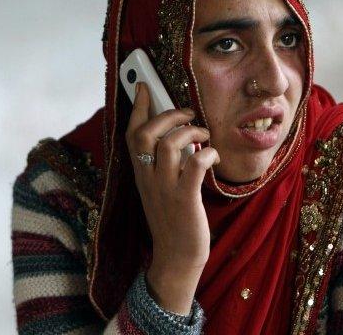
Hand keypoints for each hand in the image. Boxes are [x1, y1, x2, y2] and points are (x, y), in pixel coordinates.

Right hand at [125, 82, 219, 314]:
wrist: (176, 257)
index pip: (131, 134)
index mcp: (141, 174)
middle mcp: (148, 179)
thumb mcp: (159, 188)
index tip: (144, 85)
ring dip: (189, 132)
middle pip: (145, 134)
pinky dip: (206, 154)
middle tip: (187, 112)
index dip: (138, 107)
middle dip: (167, 114)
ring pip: (167, 145)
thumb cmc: (173, 219)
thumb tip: (175, 133)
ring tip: (203, 134)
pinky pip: (194, 166)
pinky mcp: (185, 200)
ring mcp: (165, 189)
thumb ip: (161, 163)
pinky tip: (212, 156)